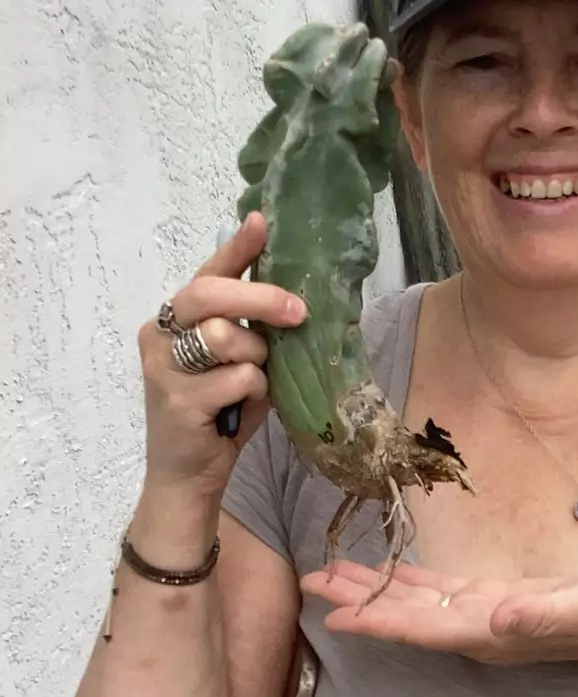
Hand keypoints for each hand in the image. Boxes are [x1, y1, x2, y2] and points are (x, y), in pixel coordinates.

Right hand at [138, 214, 306, 496]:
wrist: (187, 476)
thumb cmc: (218, 414)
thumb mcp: (237, 363)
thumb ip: (252, 332)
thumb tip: (297, 299)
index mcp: (175, 319)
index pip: (206, 273)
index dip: (236, 248)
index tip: (261, 221)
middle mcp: (160, 335)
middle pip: (209, 294)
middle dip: (260, 298)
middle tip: (299, 312)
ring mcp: (163, 367)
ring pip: (226, 336)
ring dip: (256, 358)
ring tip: (253, 381)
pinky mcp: (176, 400)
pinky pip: (237, 377)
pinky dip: (253, 392)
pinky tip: (241, 410)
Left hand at [299, 559, 577, 672]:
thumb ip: (546, 613)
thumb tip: (499, 617)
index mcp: (493, 633)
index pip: (423, 628)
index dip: (378, 621)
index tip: (335, 615)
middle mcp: (478, 630)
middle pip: (406, 616)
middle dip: (358, 600)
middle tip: (308, 583)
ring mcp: (482, 618)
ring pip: (415, 604)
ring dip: (373, 589)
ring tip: (328, 574)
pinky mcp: (492, 602)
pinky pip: (437, 593)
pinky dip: (406, 582)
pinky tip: (383, 573)